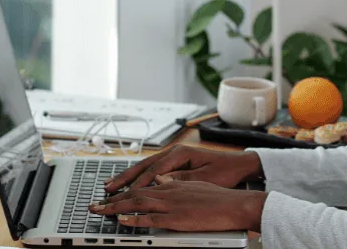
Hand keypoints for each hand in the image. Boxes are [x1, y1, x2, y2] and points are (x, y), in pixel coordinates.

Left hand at [90, 180, 266, 231]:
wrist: (235, 204)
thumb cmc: (219, 197)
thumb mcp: (194, 184)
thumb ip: (175, 183)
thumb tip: (160, 180)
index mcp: (172, 183)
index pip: (142, 185)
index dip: (123, 190)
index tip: (109, 195)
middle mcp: (169, 190)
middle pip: (134, 193)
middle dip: (111, 199)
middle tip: (94, 205)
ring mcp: (172, 204)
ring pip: (137, 203)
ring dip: (116, 208)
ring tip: (99, 211)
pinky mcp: (177, 217)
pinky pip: (151, 218)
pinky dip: (134, 219)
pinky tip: (122, 220)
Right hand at [104, 145, 262, 191]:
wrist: (239, 164)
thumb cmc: (225, 171)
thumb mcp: (205, 177)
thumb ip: (182, 179)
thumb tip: (160, 181)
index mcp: (180, 153)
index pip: (153, 170)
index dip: (137, 184)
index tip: (125, 195)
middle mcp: (174, 152)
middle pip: (143, 166)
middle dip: (124, 178)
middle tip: (107, 189)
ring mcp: (173, 156)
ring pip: (144, 167)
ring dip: (127, 177)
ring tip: (110, 185)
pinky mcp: (175, 162)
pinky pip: (151, 169)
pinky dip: (138, 176)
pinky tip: (129, 182)